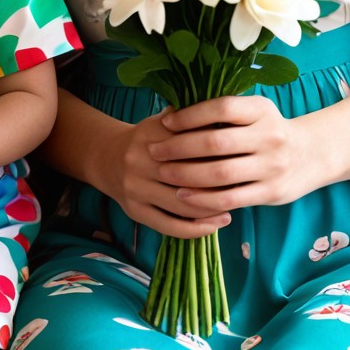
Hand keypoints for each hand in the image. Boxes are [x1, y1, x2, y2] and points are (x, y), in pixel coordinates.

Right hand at [104, 110, 231, 240]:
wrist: (106, 157)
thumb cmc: (148, 140)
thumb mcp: (164, 122)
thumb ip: (192, 120)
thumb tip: (229, 121)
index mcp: (150, 134)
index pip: (192, 145)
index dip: (219, 153)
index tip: (242, 158)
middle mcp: (139, 161)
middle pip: (188, 176)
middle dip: (219, 184)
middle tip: (243, 186)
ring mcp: (135, 189)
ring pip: (182, 204)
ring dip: (211, 209)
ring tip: (234, 207)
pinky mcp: (135, 211)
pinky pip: (170, 226)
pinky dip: (196, 229)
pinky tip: (215, 225)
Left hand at [146, 96, 314, 215]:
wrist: (311, 154)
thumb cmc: (268, 130)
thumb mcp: (254, 112)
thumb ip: (222, 112)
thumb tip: (172, 111)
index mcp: (261, 109)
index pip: (221, 107)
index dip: (190, 115)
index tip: (165, 121)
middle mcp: (270, 136)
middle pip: (216, 142)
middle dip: (179, 148)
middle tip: (154, 151)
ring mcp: (272, 166)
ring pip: (221, 173)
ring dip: (186, 174)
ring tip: (163, 173)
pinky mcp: (271, 192)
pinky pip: (230, 198)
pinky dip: (203, 198)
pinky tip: (184, 196)